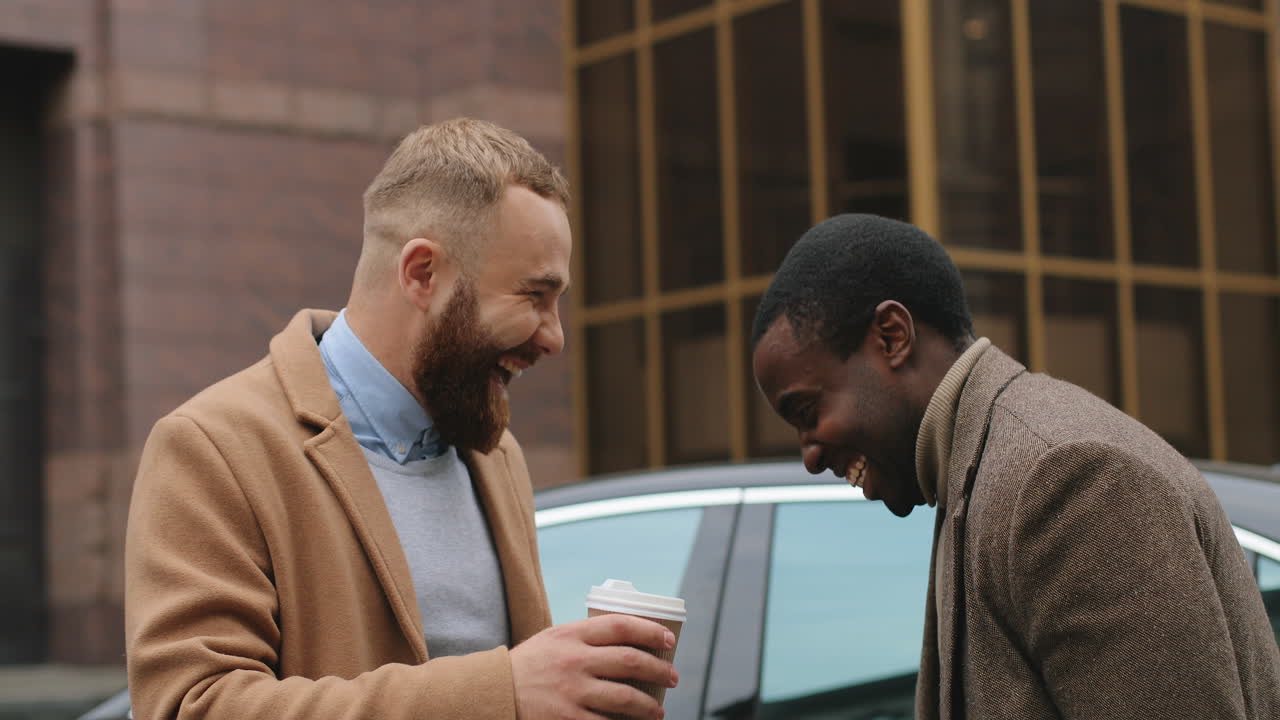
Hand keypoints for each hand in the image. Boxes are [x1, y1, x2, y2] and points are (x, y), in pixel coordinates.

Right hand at [510, 614, 678, 719]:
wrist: (493, 693)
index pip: (621, 626)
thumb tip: (630, 641)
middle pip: (630, 661)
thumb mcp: (553, 639)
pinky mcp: (566, 719)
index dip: (651, 631)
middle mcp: (574, 660)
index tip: (669, 640)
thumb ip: (584, 637)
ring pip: (625, 698)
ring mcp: (571, 691)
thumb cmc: (530, 666)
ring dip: (649, 706)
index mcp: (571, 634)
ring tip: (657, 711)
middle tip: (673, 678)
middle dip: (659, 670)